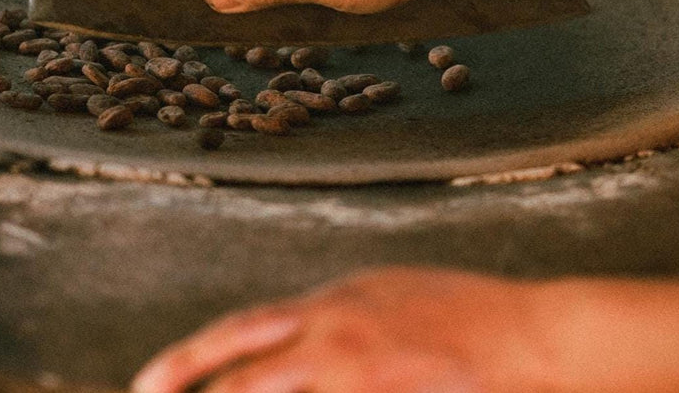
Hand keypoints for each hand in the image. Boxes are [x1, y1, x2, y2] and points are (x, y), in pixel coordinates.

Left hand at [131, 267, 555, 392]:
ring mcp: (358, 366)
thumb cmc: (462, 315)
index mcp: (330, 305)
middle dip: (188, 384)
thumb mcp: (385, 295)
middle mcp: (334, 330)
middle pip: (243, 369)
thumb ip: (333, 318)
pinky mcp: (380, 385)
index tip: (147, 385)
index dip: (190, 359)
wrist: (530, 333)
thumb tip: (291, 333)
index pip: (242, 332)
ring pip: (269, 391)